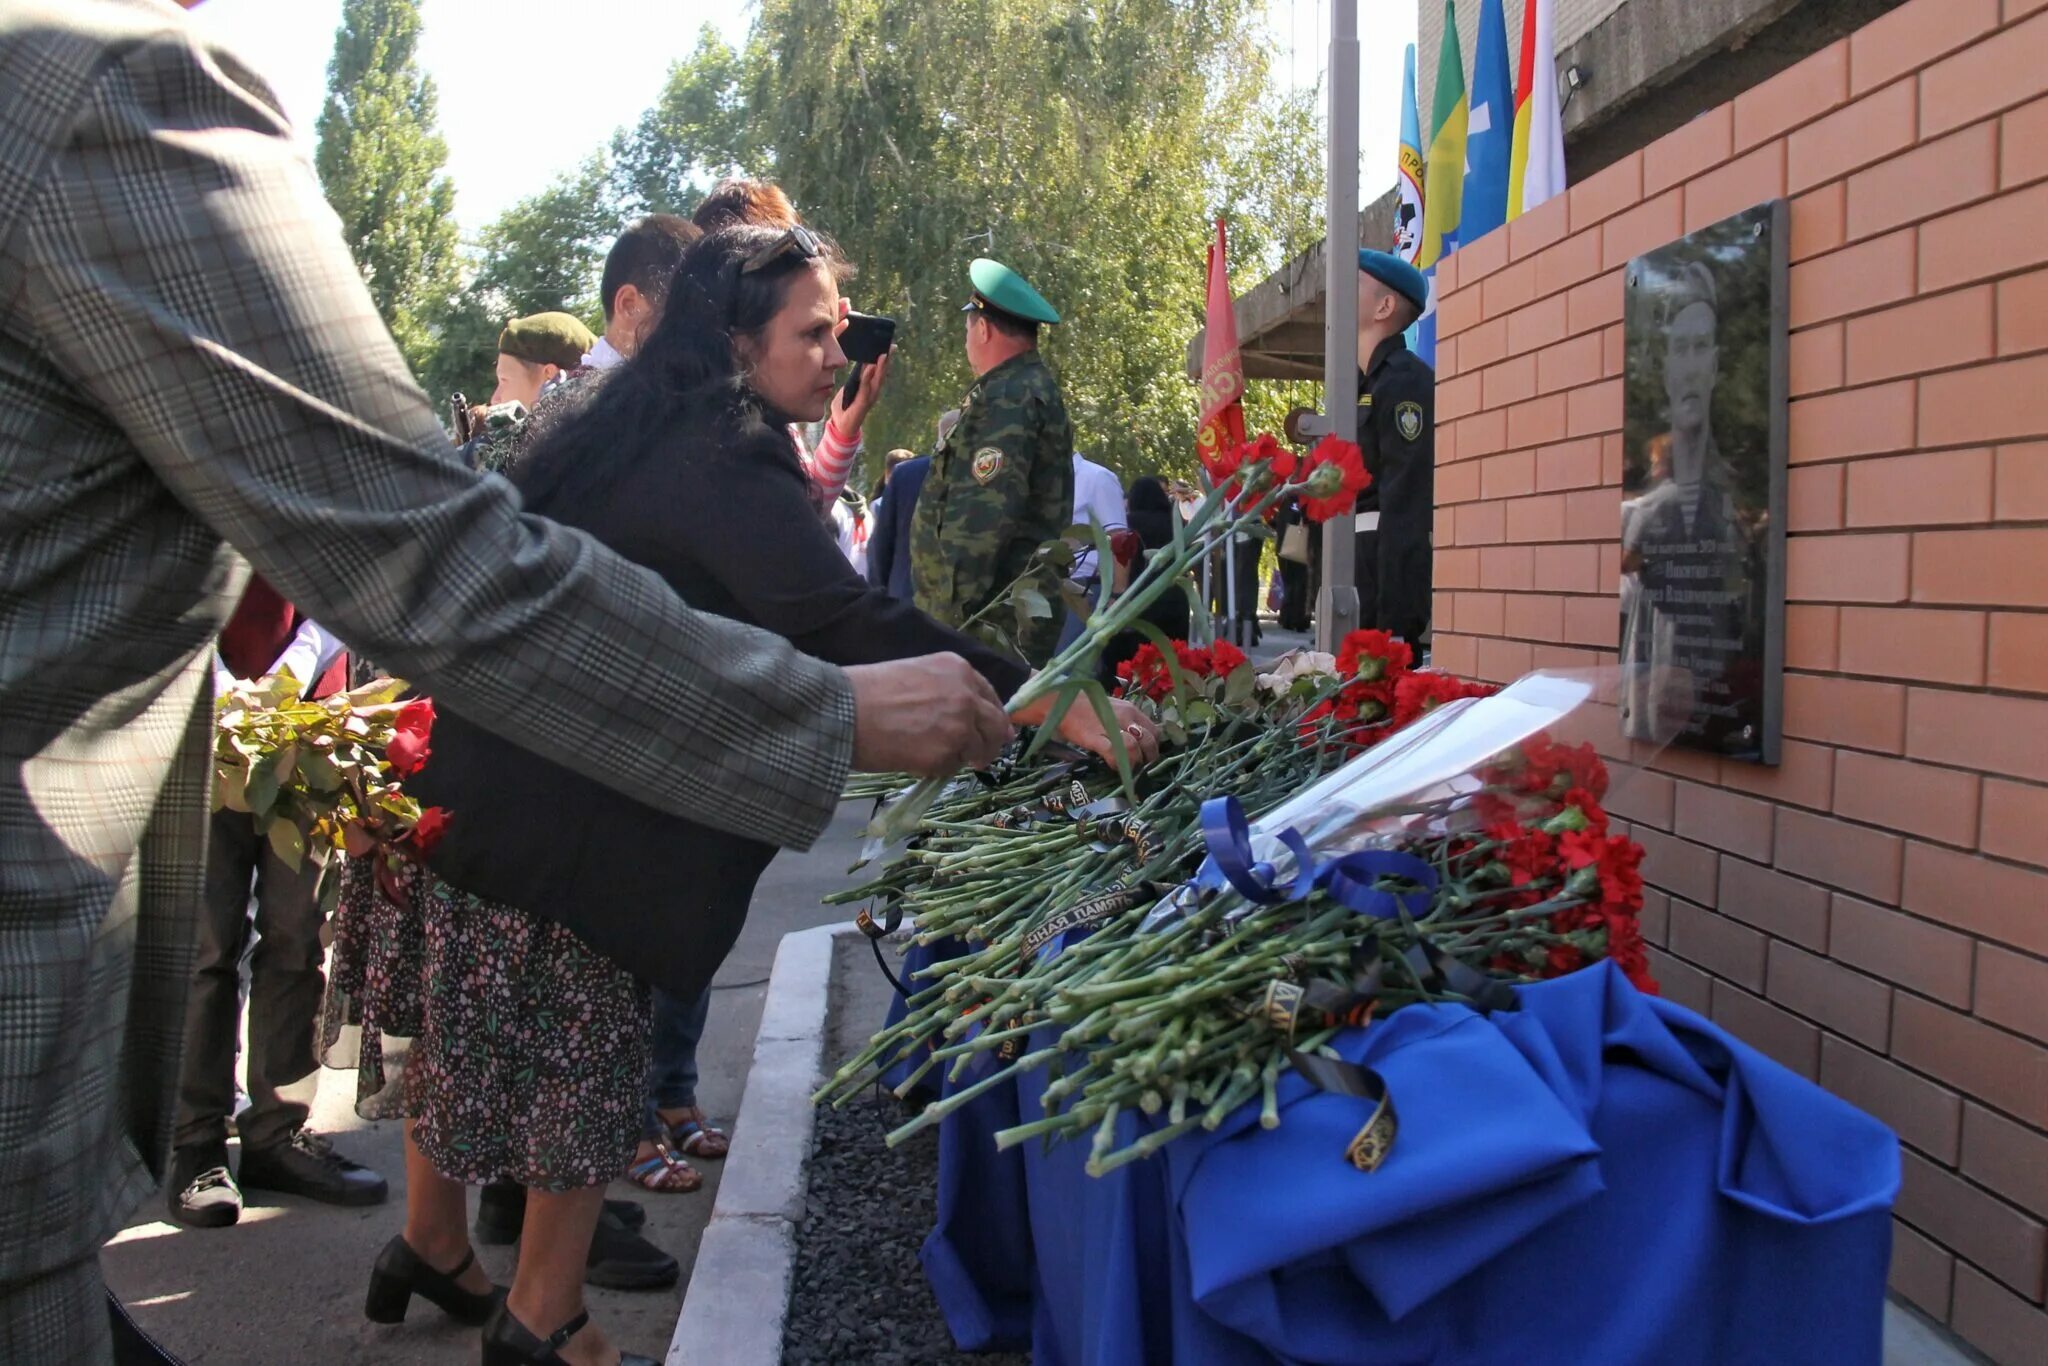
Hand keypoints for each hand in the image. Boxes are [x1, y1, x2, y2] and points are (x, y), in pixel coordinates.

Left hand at [831, 345, 894, 436]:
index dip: (883, 358)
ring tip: (884, 354)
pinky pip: (866, 387)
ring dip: (881, 367)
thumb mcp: (848, 388)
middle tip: (891, 346)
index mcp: (868, 386)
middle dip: (887, 360)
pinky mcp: (863, 403)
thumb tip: (858, 367)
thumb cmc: (844, 407)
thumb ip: (854, 379)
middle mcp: (872, 391)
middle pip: (881, 373)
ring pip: (877, 379)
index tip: (888, 346)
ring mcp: (870, 397)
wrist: (841, 426)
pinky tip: (871, 368)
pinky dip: (868, 377)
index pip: (877, 370)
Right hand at [846, 653, 1011, 775]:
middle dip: (991, 742)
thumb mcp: (916, 674)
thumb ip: (945, 690)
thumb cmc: (868, 691)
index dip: (993, 716)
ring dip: (963, 757)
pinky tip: (915, 759)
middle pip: (996, 725)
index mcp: (958, 670)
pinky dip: (939, 768)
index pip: (990, 696)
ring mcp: (960, 726)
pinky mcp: (947, 754)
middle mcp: (966, 695)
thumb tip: (964, 715)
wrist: (846, 711)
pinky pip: (952, 766)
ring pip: (977, 749)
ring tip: (936, 758)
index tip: (996, 730)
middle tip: (982, 756)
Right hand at [1008, 693, 1159, 767]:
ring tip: (1129, 770)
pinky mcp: (1094, 737)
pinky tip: (1113, 767)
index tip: (1149, 756)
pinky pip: (1113, 753)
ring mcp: (1110, 726)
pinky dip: (1117, 763)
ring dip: (1135, 762)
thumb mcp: (1112, 708)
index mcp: (1131, 709)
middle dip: (1149, 758)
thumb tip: (1138, 740)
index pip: (1154, 730)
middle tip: (1142, 767)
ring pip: (1134, 747)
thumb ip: (1126, 721)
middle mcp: (1125, 716)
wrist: (1061, 700)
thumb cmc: (1086, 706)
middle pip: (1148, 739)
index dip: (1154, 746)